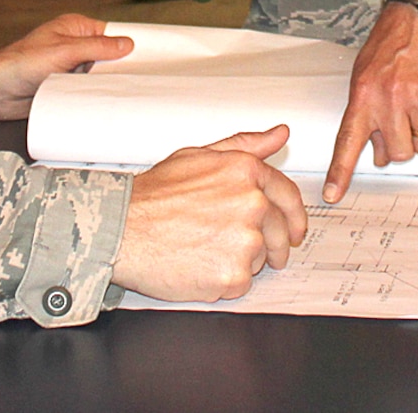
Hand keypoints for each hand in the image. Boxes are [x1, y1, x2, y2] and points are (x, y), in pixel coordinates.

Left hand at [0, 14, 131, 118]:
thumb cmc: (19, 63)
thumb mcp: (63, 51)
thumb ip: (96, 47)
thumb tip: (125, 44)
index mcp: (74, 28)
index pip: (110, 33)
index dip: (128, 43)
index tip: (149, 53)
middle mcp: (74, 47)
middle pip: (107, 56)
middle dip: (119, 66)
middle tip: (140, 77)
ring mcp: (70, 68)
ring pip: (98, 75)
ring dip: (106, 83)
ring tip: (126, 91)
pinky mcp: (64, 87)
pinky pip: (87, 90)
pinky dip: (95, 96)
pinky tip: (105, 101)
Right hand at [112, 126, 308, 301]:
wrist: (123, 231)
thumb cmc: (153, 196)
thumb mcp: (199, 156)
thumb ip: (245, 145)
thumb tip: (279, 135)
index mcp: (246, 172)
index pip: (288, 196)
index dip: (294, 216)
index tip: (294, 230)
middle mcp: (252, 203)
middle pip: (280, 233)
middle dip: (272, 245)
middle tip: (245, 248)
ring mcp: (245, 241)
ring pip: (260, 258)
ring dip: (241, 259)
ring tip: (205, 249)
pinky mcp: (233, 275)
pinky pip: (241, 283)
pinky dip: (224, 281)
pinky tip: (199, 265)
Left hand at [323, 0, 417, 202]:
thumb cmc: (392, 42)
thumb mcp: (365, 73)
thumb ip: (368, 112)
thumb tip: (379, 153)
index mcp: (364, 94)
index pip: (349, 141)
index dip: (341, 172)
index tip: (333, 195)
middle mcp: (391, 98)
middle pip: (398, 152)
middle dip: (400, 144)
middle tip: (402, 123)